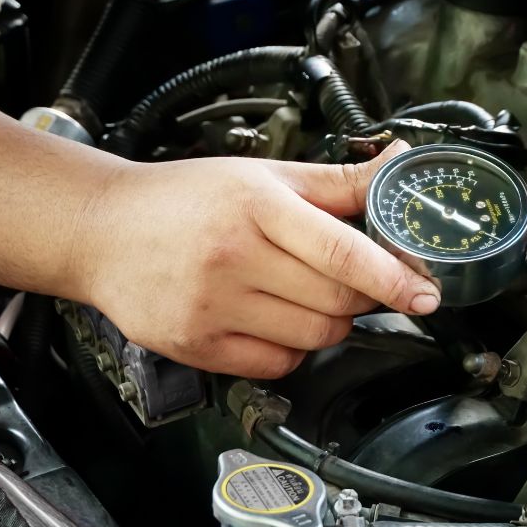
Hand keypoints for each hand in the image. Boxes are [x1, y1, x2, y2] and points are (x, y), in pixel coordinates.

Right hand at [76, 141, 439, 378]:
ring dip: (331, 323)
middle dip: (364, 297)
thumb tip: (399, 162)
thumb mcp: (262, 175)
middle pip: (336, 301)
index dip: (392, 277)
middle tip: (363, 282)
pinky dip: (292, 350)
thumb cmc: (184, 198)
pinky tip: (276, 319)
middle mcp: (234, 256)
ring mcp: (212, 306)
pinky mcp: (196, 345)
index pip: (342, 251)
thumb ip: (336, 180)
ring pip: (313, 338)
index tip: (426, 293)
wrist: (101, 230)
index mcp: (256, 205)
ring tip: (310, 295)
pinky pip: (277, 365)